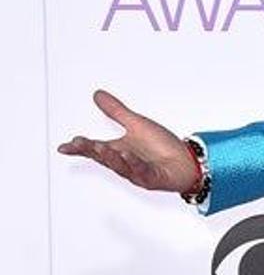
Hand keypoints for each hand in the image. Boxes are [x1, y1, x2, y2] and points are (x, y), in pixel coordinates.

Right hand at [57, 89, 199, 193]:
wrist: (187, 161)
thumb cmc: (163, 146)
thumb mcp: (136, 123)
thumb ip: (116, 111)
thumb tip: (98, 94)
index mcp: (119, 150)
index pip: (94, 149)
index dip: (79, 148)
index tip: (64, 147)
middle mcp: (126, 162)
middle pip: (104, 158)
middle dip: (92, 150)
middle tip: (80, 143)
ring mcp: (138, 172)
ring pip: (120, 166)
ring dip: (110, 157)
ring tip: (100, 148)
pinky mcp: (153, 179)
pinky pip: (142, 172)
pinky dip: (134, 164)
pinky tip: (128, 155)